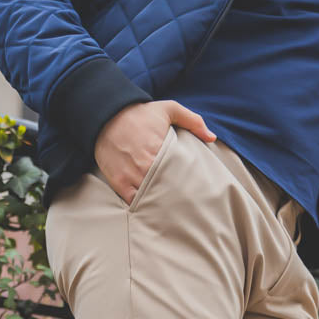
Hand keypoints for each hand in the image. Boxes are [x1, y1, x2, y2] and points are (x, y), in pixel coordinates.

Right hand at [93, 100, 216, 205]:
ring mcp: (131, 176)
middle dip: (176, 197)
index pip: (179, 174)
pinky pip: (133, 201)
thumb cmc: (139, 114)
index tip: (194, 189)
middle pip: (166, 190)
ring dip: (160, 203)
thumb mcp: (169, 109)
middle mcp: (146, 166)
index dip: (187, 184)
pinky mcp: (119, 182)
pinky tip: (151, 208)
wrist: (106, 115)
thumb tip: (211, 137)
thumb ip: (193, 121)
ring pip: (150, 198)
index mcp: (161, 150)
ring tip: (172, 209)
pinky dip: (142, 206)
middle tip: (186, 204)